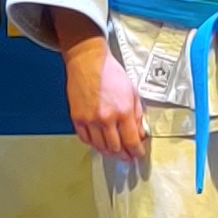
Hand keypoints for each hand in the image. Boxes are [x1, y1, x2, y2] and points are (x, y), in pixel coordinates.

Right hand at [65, 34, 148, 159]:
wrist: (88, 61)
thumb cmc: (110, 72)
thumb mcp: (132, 91)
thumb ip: (137, 115)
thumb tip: (140, 132)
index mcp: (123, 111)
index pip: (132, 141)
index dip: (136, 151)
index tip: (138, 154)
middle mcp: (106, 118)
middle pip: (116, 148)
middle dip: (124, 154)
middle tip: (127, 156)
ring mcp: (90, 120)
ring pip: (100, 147)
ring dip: (109, 151)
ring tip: (114, 151)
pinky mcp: (77, 118)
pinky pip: (85, 139)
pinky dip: (93, 144)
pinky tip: (99, 142)